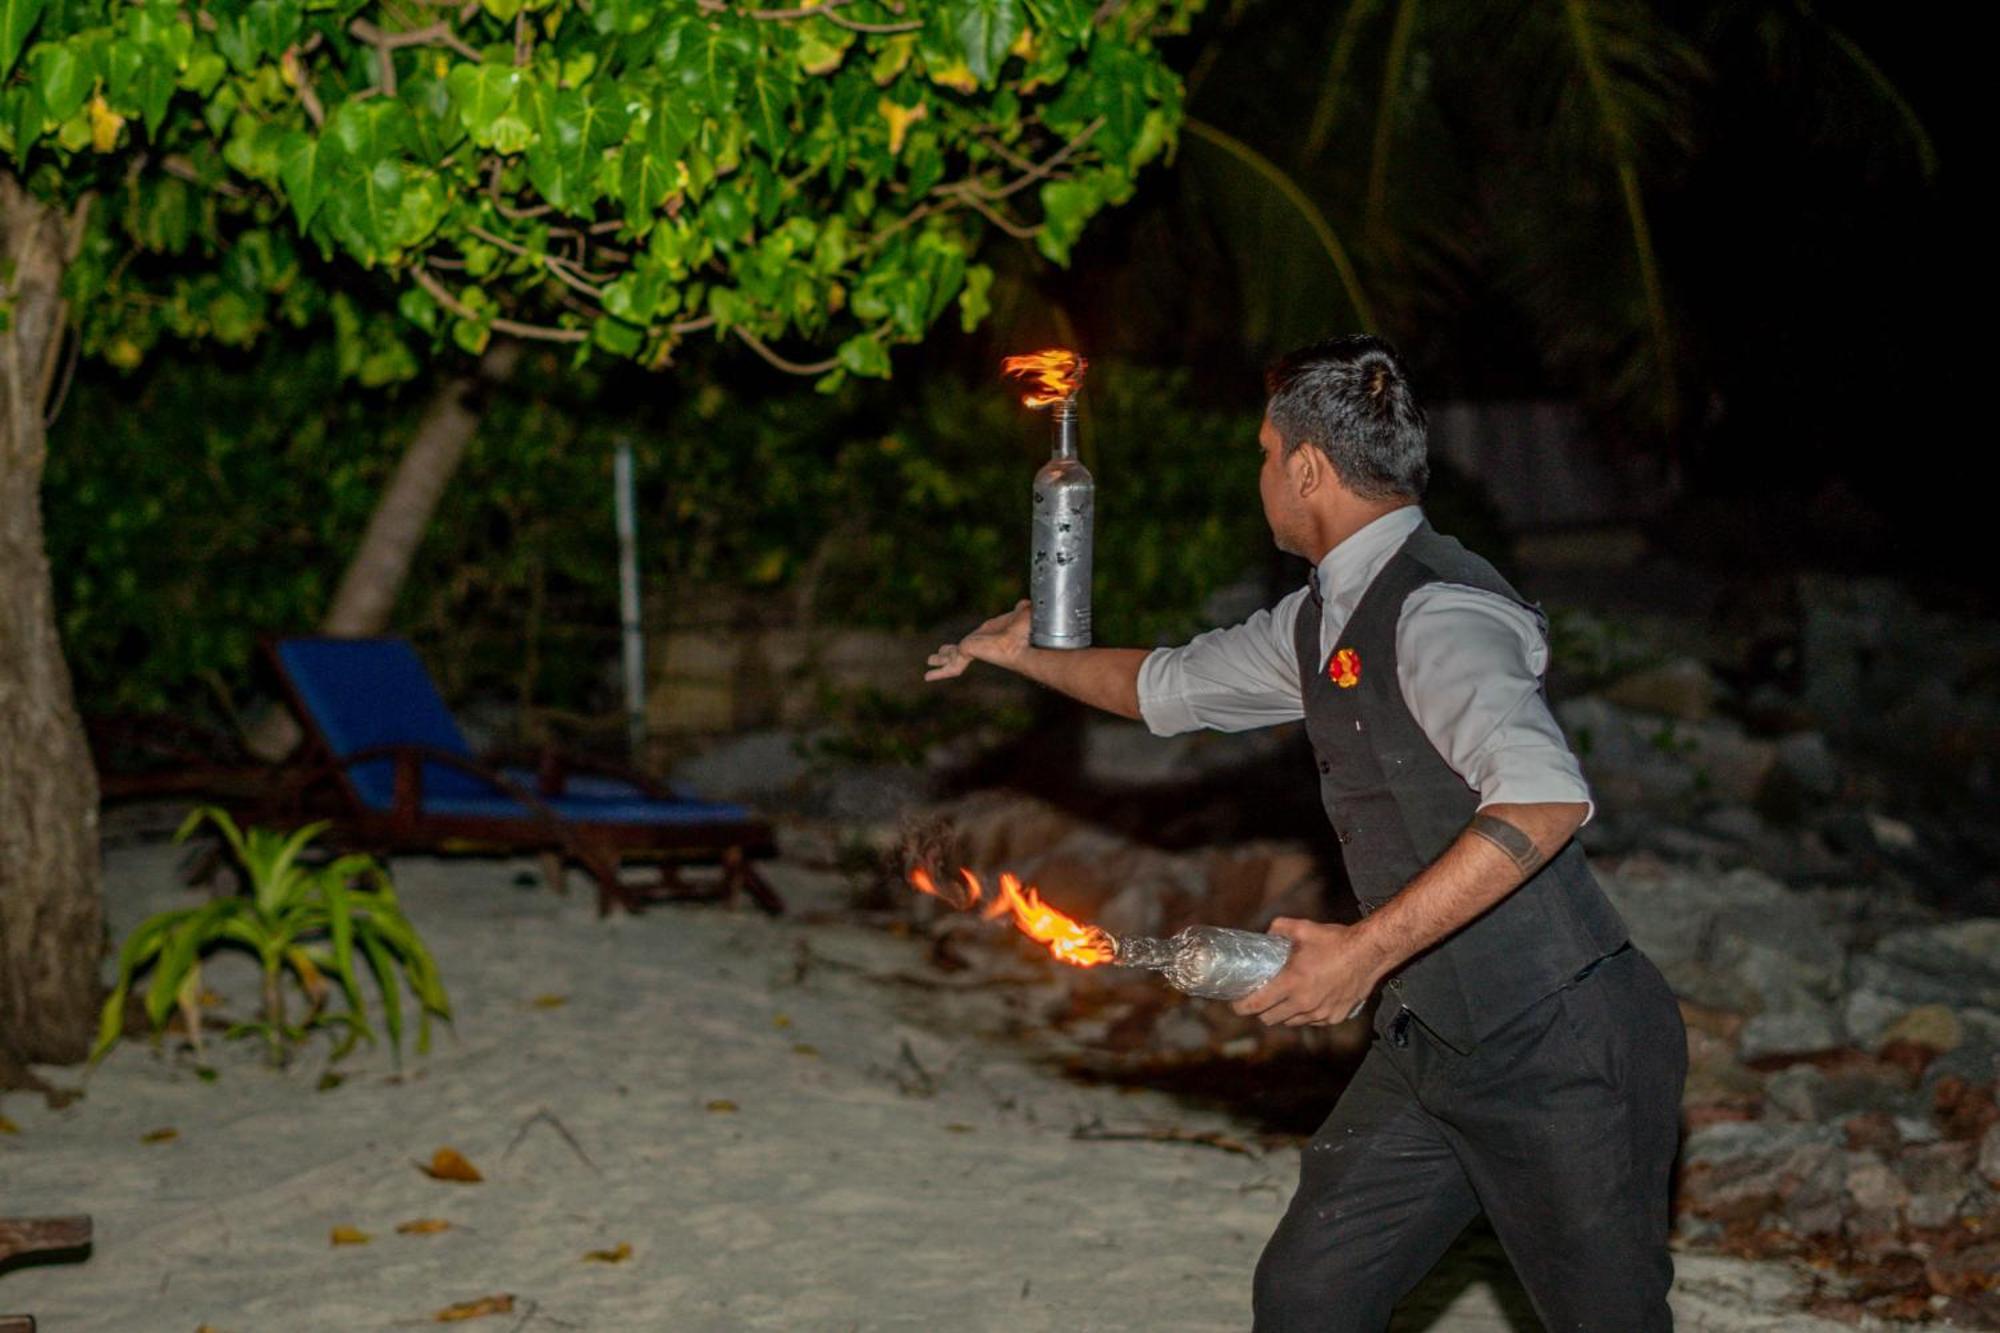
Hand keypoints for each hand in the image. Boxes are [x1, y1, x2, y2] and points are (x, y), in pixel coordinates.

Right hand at [924, 600, 1031, 681]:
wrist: (1025, 641)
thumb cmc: (1028, 630)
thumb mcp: (1021, 614)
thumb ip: (1020, 610)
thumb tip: (1024, 604)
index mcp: (990, 636)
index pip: (974, 640)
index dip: (967, 642)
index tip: (959, 645)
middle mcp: (980, 644)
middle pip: (959, 651)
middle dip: (947, 654)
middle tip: (935, 657)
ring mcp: (973, 650)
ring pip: (952, 658)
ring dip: (940, 662)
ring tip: (929, 664)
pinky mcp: (967, 652)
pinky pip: (952, 665)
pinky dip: (939, 673)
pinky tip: (928, 676)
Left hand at [1231, 918, 1386, 1026]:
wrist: (1369, 953)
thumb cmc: (1336, 941)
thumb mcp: (1303, 928)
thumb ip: (1279, 929)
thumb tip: (1267, 933)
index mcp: (1291, 983)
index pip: (1256, 1005)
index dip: (1241, 1007)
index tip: (1235, 1004)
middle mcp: (1304, 1003)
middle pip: (1269, 1019)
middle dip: (1260, 1012)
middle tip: (1259, 999)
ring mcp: (1320, 1013)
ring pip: (1291, 1023)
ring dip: (1282, 1014)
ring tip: (1282, 1000)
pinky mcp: (1335, 1017)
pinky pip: (1312, 1021)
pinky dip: (1305, 1015)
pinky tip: (1306, 1001)